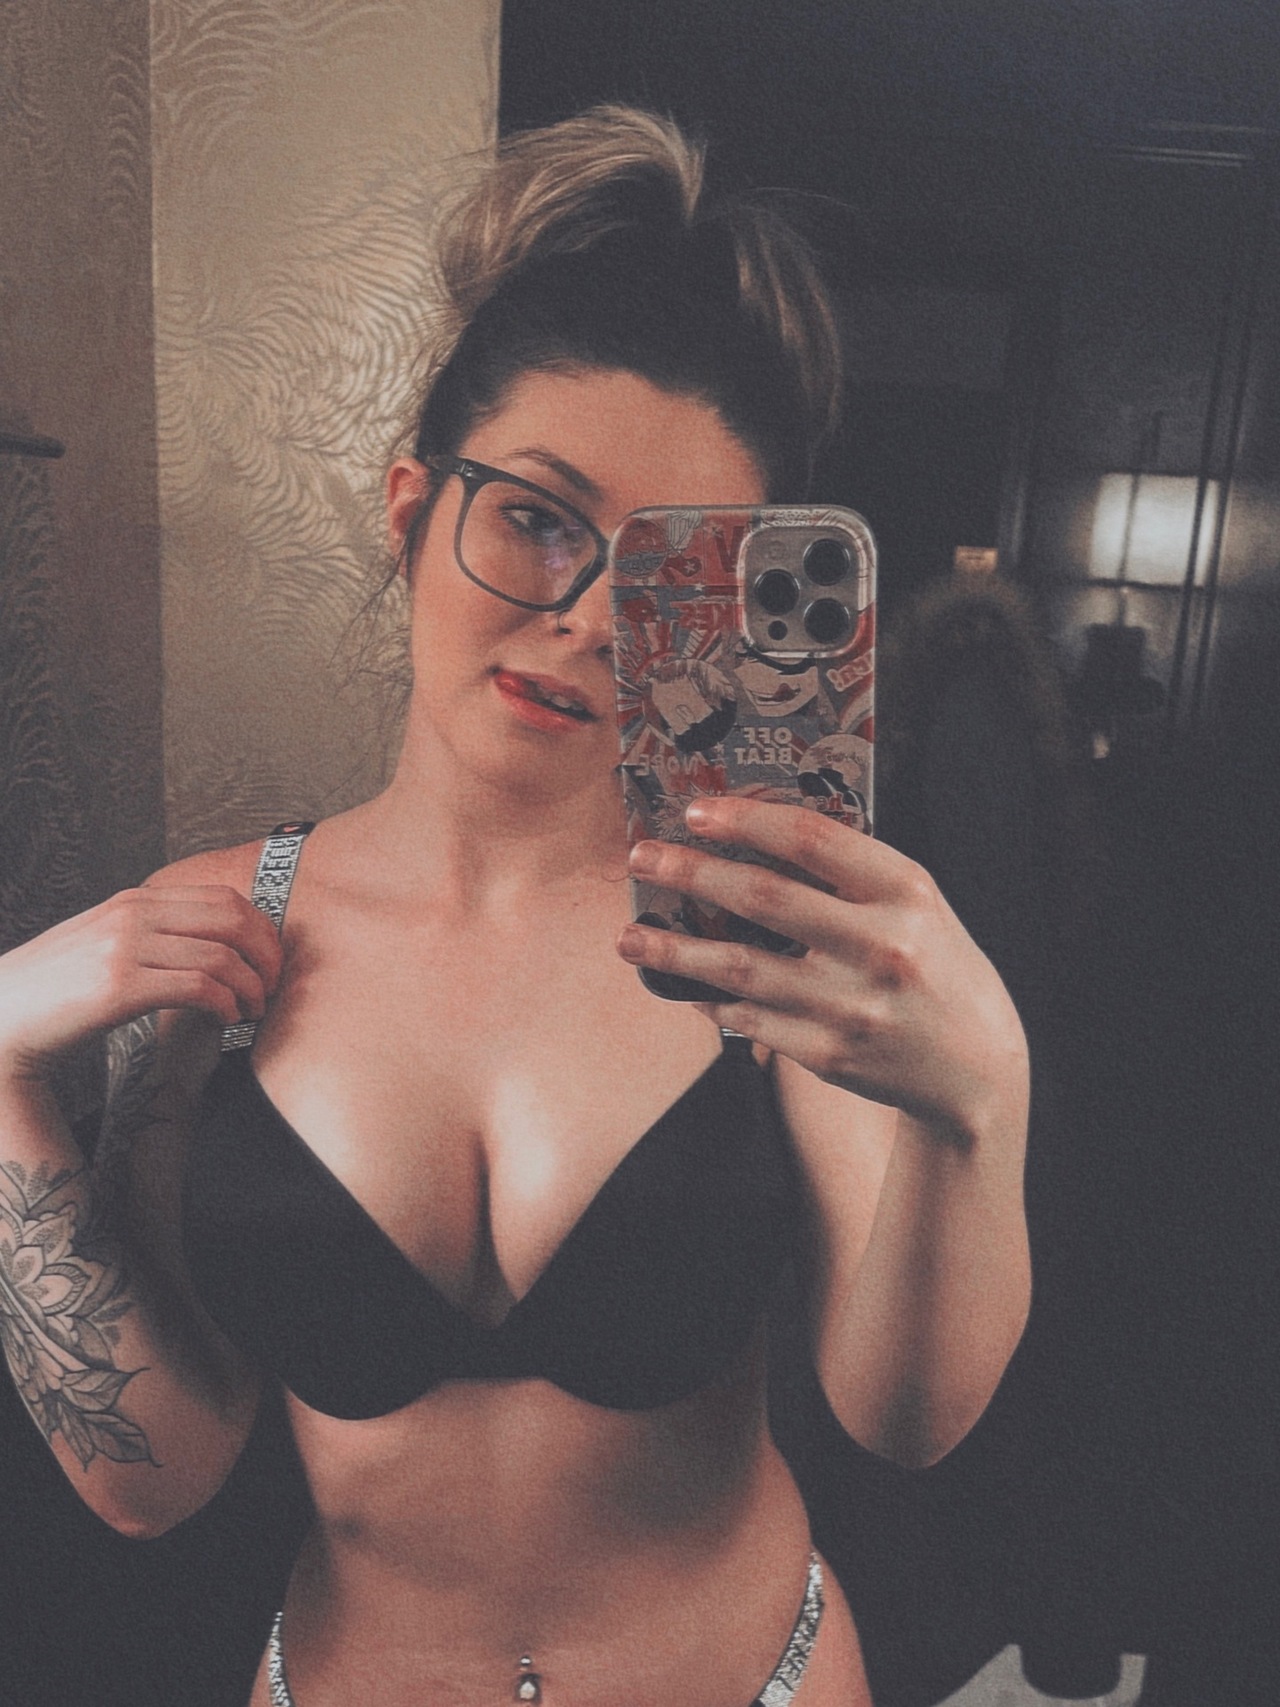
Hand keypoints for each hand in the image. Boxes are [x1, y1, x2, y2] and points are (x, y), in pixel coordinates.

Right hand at [0, 887, 282, 1079]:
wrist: (1, 1019)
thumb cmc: (56, 991)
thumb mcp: (104, 943)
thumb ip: (150, 935)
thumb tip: (210, 948)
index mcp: (134, 901)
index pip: (223, 898)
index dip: (261, 929)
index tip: (271, 961)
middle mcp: (132, 915)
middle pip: (232, 919)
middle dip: (267, 954)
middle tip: (274, 986)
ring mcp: (124, 947)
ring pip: (221, 955)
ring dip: (251, 988)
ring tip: (252, 1011)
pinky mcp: (119, 986)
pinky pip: (198, 986)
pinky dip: (225, 1004)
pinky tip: (226, 1020)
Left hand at [616, 797, 1027, 1142]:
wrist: (976, 1066)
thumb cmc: (933, 964)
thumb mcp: (916, 904)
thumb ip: (850, 873)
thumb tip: (749, 834)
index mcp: (905, 891)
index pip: (812, 839)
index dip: (746, 819)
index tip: (695, 810)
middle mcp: (880, 946)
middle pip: (763, 897)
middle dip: (691, 872)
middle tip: (641, 858)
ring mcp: (851, 1005)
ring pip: (738, 967)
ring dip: (674, 948)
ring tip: (629, 936)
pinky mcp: (828, 1054)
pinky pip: (748, 1018)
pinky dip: (710, 998)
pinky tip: (684, 984)